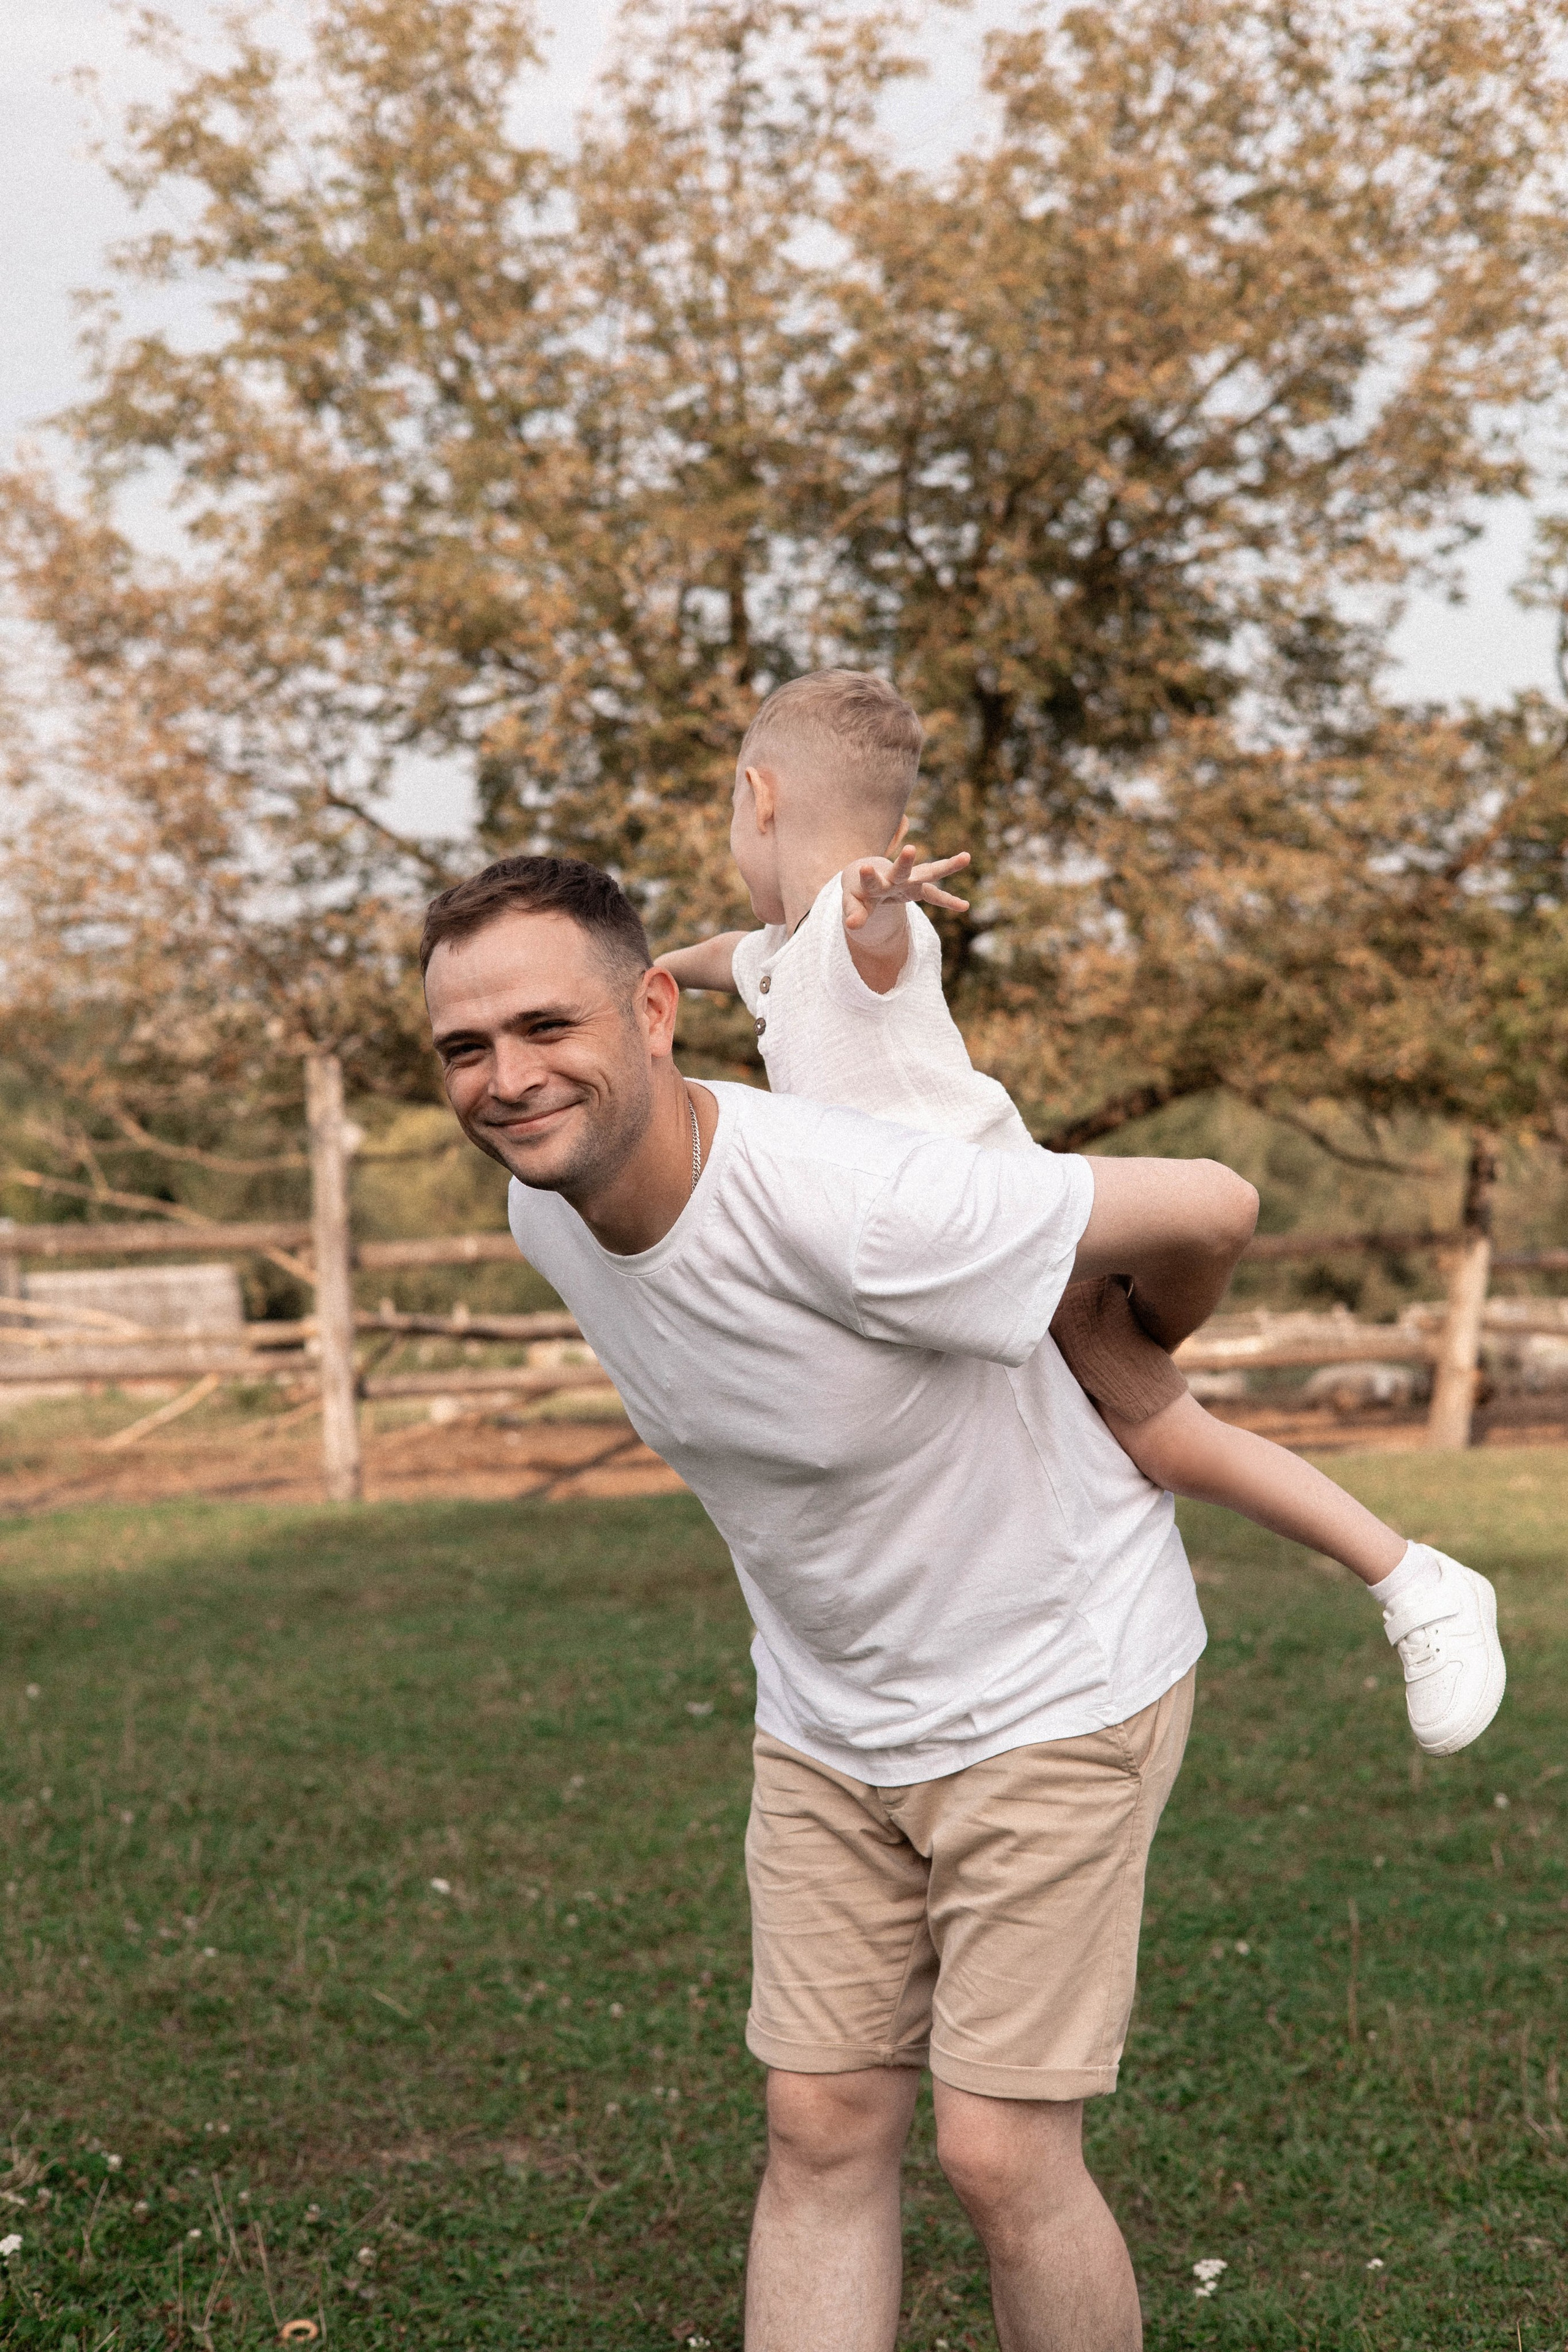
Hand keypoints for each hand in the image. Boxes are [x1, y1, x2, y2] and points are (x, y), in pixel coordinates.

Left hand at [841, 831, 970, 935]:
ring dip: (946, 866)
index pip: (870, 880)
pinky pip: (935, 895)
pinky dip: (948, 901)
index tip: (865, 868)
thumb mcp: (852, 902)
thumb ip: (853, 913)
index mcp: (873, 882)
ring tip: (966, 857)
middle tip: (909, 848)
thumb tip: (851, 927)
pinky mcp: (918, 887)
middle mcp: (893, 878)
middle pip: (900, 870)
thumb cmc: (858, 889)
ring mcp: (908, 881)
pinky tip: (965, 906)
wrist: (866, 873)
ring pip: (927, 872)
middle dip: (904, 861)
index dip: (868, 876)